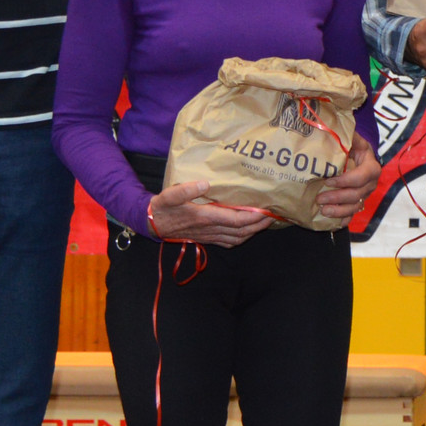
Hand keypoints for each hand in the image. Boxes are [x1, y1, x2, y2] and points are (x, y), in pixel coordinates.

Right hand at [146, 180, 275, 246]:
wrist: (152, 224)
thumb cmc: (162, 207)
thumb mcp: (169, 195)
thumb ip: (186, 189)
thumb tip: (205, 183)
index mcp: (204, 217)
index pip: (235, 219)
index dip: (253, 216)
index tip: (267, 210)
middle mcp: (210, 229)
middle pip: (241, 231)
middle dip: (259, 225)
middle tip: (273, 216)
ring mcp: (209, 236)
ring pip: (236, 238)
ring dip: (252, 232)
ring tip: (264, 222)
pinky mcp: (206, 239)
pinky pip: (228, 242)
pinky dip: (241, 238)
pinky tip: (247, 231)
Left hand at [316, 136, 380, 222]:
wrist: (357, 154)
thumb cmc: (352, 144)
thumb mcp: (352, 137)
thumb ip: (346, 136)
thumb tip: (331, 131)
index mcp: (371, 166)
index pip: (363, 176)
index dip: (346, 180)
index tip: (328, 179)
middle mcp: (370, 183)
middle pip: (357, 194)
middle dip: (338, 198)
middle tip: (319, 198)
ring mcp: (365, 194)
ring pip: (355, 207)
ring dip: (339, 211)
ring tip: (323, 210)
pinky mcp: (358, 202)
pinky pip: (353, 214)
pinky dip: (342, 219)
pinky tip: (330, 220)